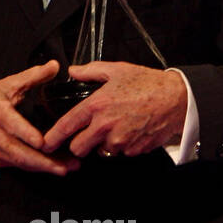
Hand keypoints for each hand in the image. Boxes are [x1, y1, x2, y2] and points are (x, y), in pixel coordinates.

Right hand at [0, 60, 79, 174]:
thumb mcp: (7, 84)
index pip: (14, 127)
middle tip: (67, 166)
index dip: (28, 136)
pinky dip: (35, 168)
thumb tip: (54, 66)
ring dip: (45, 168)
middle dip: (45, 162)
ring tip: (66, 169)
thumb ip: (32, 76)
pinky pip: (18, 166)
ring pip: (22, 163)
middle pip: (21, 153)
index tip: (43, 143)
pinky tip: (52, 167)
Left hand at [42, 62, 186, 158]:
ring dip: (103, 144)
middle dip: (79, 144)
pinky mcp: (134, 150)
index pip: (67, 126)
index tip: (45, 144)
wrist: (177, 99)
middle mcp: (106, 126)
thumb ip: (90, 71)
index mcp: (97, 106)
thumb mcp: (116, 70)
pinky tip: (129, 130)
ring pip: (100, 151)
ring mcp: (121, 141)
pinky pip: (120, 153)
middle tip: (86, 135)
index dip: (53, 137)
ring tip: (116, 126)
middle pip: (79, 148)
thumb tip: (73, 71)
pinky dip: (121, 146)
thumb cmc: (148, 83)